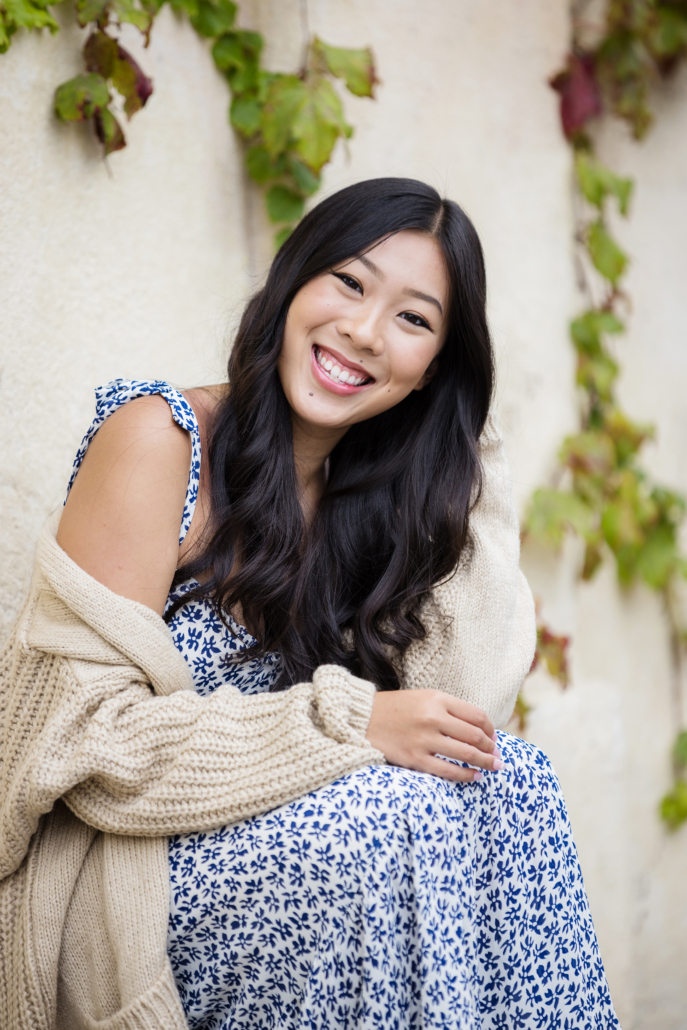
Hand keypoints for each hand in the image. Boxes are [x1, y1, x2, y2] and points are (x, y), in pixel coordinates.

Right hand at [365, 689, 501, 782]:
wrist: (362, 719)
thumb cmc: (396, 709)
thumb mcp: (424, 698)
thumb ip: (449, 710)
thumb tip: (480, 730)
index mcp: (437, 699)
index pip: (476, 715)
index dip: (491, 729)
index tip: (493, 739)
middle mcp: (433, 717)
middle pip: (475, 735)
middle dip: (491, 748)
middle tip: (497, 757)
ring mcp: (423, 739)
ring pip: (466, 754)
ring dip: (485, 763)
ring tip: (493, 768)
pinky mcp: (414, 758)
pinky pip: (447, 770)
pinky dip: (465, 775)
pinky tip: (473, 777)